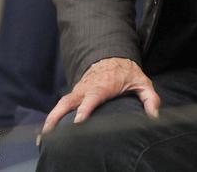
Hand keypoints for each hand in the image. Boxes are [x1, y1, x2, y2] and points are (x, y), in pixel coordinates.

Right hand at [40, 57, 159, 136]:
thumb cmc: (127, 73)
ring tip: (42, 138)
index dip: (85, 108)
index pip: (92, 97)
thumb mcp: (142, 83)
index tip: (78, 121)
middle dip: (58, 116)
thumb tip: (154, 116)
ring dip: (51, 119)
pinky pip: (61, 106)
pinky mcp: (74, 95)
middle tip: (49, 133)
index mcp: (103, 86)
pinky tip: (46, 134)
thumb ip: (150, 98)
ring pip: (61, 104)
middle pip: (69, 101)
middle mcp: (87, 88)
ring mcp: (78, 91)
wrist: (112, 57)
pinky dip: (52, 118)